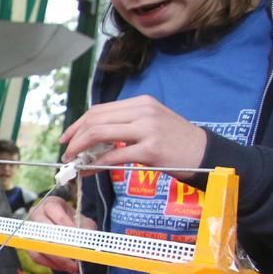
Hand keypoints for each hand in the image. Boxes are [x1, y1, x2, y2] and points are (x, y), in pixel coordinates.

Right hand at [26, 197, 95, 273]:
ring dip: (56, 259)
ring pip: (38, 246)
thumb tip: (86, 244)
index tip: (76, 237)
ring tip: (72, 267)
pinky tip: (64, 267)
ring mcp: (30, 230)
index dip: (65, 224)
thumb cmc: (76, 223)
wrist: (66, 229)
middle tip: (76, 258)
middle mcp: (36, 215)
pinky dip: (51, 264)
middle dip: (60, 246)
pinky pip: (37, 257)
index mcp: (51, 204)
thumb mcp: (85, 223)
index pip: (54, 210)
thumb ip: (86, 231)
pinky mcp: (29, 245)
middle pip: (43, 230)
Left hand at [61, 95, 205, 177]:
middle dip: (75, 138)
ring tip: (74, 162)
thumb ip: (125, 125)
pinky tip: (91, 170)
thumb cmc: (175, 141)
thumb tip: (92, 139)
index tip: (67, 138)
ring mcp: (147, 129)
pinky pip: (114, 156)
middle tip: (67, 154)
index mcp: (140, 103)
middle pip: (95, 120)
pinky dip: (97, 164)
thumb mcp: (151, 122)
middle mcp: (143, 112)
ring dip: (81, 150)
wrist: (206, 153)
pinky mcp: (151, 150)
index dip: (78, 124)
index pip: (99, 110)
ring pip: (100, 134)